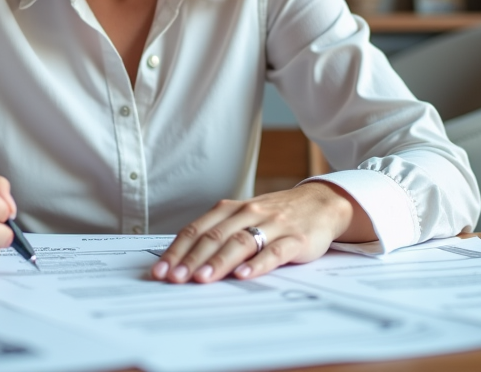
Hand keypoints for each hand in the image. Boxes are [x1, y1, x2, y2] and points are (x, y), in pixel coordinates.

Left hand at [151, 181, 375, 283]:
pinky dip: (258, 263)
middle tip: (175, 278)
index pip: (196, 230)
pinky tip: (244, 275)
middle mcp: (248, 214)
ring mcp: (272, 225)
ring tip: (202, 278)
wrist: (320, 203)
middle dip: (191, 259)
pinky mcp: (296, 239)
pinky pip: (275, 251)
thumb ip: (218, 235)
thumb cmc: (274, 216)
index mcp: (230, 210)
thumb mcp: (243, 218)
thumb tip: (182, 262)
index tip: (160, 271)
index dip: (177, 250)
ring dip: (219, 261)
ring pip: (241, 242)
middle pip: (214, 236)